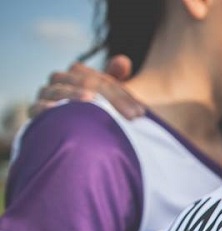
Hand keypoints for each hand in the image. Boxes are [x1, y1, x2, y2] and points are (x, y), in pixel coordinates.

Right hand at [29, 55, 143, 119]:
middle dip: (108, 96)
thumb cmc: (94, 112)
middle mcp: (60, 82)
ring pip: (59, 90)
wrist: (70, 132)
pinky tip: (56, 110)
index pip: (100, 78)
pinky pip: (37, 108)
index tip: (141, 113)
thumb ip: (115, 79)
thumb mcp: (108, 97)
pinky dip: (46, 108)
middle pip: (82, 81)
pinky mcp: (35, 112)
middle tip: (130, 116)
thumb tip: (122, 61)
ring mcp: (46, 96)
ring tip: (90, 100)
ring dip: (74, 94)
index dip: (121, 93)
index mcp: (77, 75)